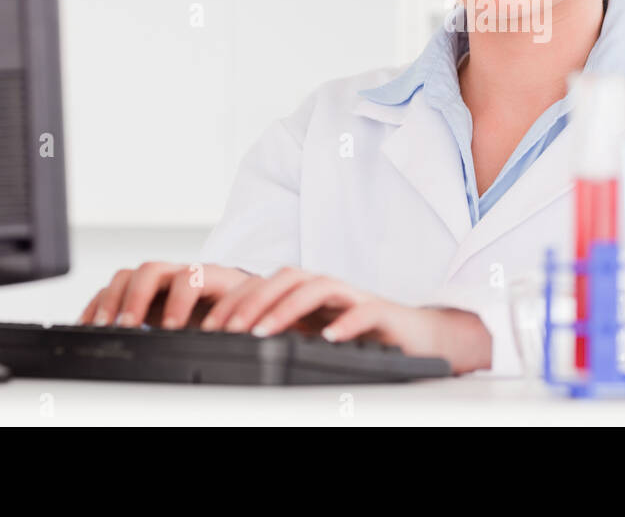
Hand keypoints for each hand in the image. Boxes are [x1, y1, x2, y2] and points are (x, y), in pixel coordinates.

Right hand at [78, 262, 254, 328]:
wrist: (233, 304)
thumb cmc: (236, 311)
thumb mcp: (241, 318)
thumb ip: (233, 327)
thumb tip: (231, 342)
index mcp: (212, 277)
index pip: (191, 277)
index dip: (178, 300)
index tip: (171, 327)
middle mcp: (180, 274)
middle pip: (151, 269)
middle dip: (136, 298)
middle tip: (129, 325)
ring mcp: (157, 282)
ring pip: (127, 277)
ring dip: (112, 301)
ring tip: (104, 327)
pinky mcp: (140, 294)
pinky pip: (112, 292)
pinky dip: (97, 308)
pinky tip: (88, 326)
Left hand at [200, 267, 492, 374]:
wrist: (417, 336)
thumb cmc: (362, 335)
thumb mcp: (312, 335)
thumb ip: (282, 334)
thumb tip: (235, 347)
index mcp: (307, 292)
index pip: (265, 284)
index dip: (234, 302)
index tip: (206, 328)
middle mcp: (328, 289)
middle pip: (286, 277)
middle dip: (252, 301)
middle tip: (228, 330)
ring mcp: (355, 298)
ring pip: (318, 287)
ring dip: (287, 308)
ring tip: (264, 332)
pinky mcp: (382, 313)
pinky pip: (362, 313)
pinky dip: (344, 324)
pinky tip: (327, 339)